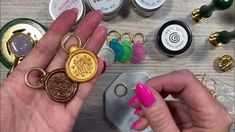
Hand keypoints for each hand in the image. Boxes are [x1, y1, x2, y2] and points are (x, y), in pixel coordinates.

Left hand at [0, 9, 106, 131]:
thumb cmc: (0, 127)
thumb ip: (8, 78)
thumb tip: (22, 57)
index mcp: (24, 79)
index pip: (45, 48)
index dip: (59, 30)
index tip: (71, 15)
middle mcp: (43, 86)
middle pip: (65, 55)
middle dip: (81, 35)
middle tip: (94, 19)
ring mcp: (57, 100)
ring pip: (77, 72)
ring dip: (90, 53)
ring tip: (102, 35)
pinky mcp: (67, 116)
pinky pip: (81, 95)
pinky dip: (91, 80)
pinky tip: (99, 64)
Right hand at [128, 70, 232, 131]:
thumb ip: (158, 116)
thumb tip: (144, 92)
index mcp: (211, 114)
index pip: (186, 81)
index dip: (161, 81)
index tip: (142, 90)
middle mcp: (208, 109)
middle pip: (179, 85)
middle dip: (154, 91)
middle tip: (137, 99)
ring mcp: (198, 113)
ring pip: (172, 95)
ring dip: (151, 102)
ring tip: (137, 113)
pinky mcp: (189, 117)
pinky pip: (170, 107)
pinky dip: (154, 111)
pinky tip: (143, 121)